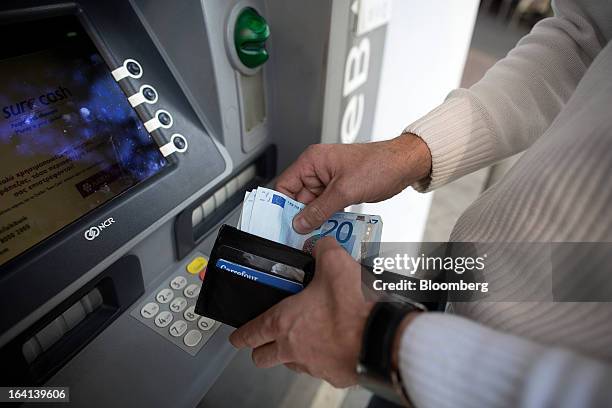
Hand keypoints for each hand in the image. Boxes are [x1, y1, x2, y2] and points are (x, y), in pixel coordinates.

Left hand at [229, 237, 373, 386]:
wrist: (380, 338)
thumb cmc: (354, 307)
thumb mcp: (335, 264)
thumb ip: (323, 250)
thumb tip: (322, 244)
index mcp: (284, 322)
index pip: (250, 334)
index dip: (240, 335)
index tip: (237, 337)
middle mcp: (293, 348)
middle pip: (263, 358)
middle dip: (261, 350)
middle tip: (268, 339)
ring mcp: (313, 366)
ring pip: (292, 364)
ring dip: (294, 354)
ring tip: (308, 336)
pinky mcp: (333, 376)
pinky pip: (321, 370)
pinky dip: (324, 360)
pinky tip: (335, 344)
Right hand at [276, 133, 430, 233]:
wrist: (403, 165)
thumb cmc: (378, 165)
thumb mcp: (344, 191)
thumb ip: (319, 209)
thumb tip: (300, 223)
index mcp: (312, 161)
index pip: (285, 185)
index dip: (282, 206)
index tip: (282, 225)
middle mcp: (317, 169)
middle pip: (298, 198)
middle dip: (301, 217)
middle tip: (301, 236)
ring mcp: (328, 180)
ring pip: (313, 206)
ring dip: (316, 219)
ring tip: (317, 233)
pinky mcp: (339, 190)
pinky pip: (326, 207)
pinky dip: (327, 218)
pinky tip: (331, 227)